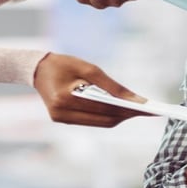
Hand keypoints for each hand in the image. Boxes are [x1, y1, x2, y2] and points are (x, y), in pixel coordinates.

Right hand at [33, 53, 149, 126]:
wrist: (37, 69)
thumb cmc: (64, 64)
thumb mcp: (90, 69)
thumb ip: (113, 86)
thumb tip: (136, 100)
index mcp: (66, 99)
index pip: (105, 108)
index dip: (128, 109)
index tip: (149, 109)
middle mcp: (62, 113)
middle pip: (105, 119)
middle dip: (127, 115)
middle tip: (149, 111)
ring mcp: (61, 119)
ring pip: (101, 123)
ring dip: (120, 117)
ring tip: (139, 110)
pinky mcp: (63, 120)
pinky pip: (92, 121)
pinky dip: (108, 116)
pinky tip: (122, 110)